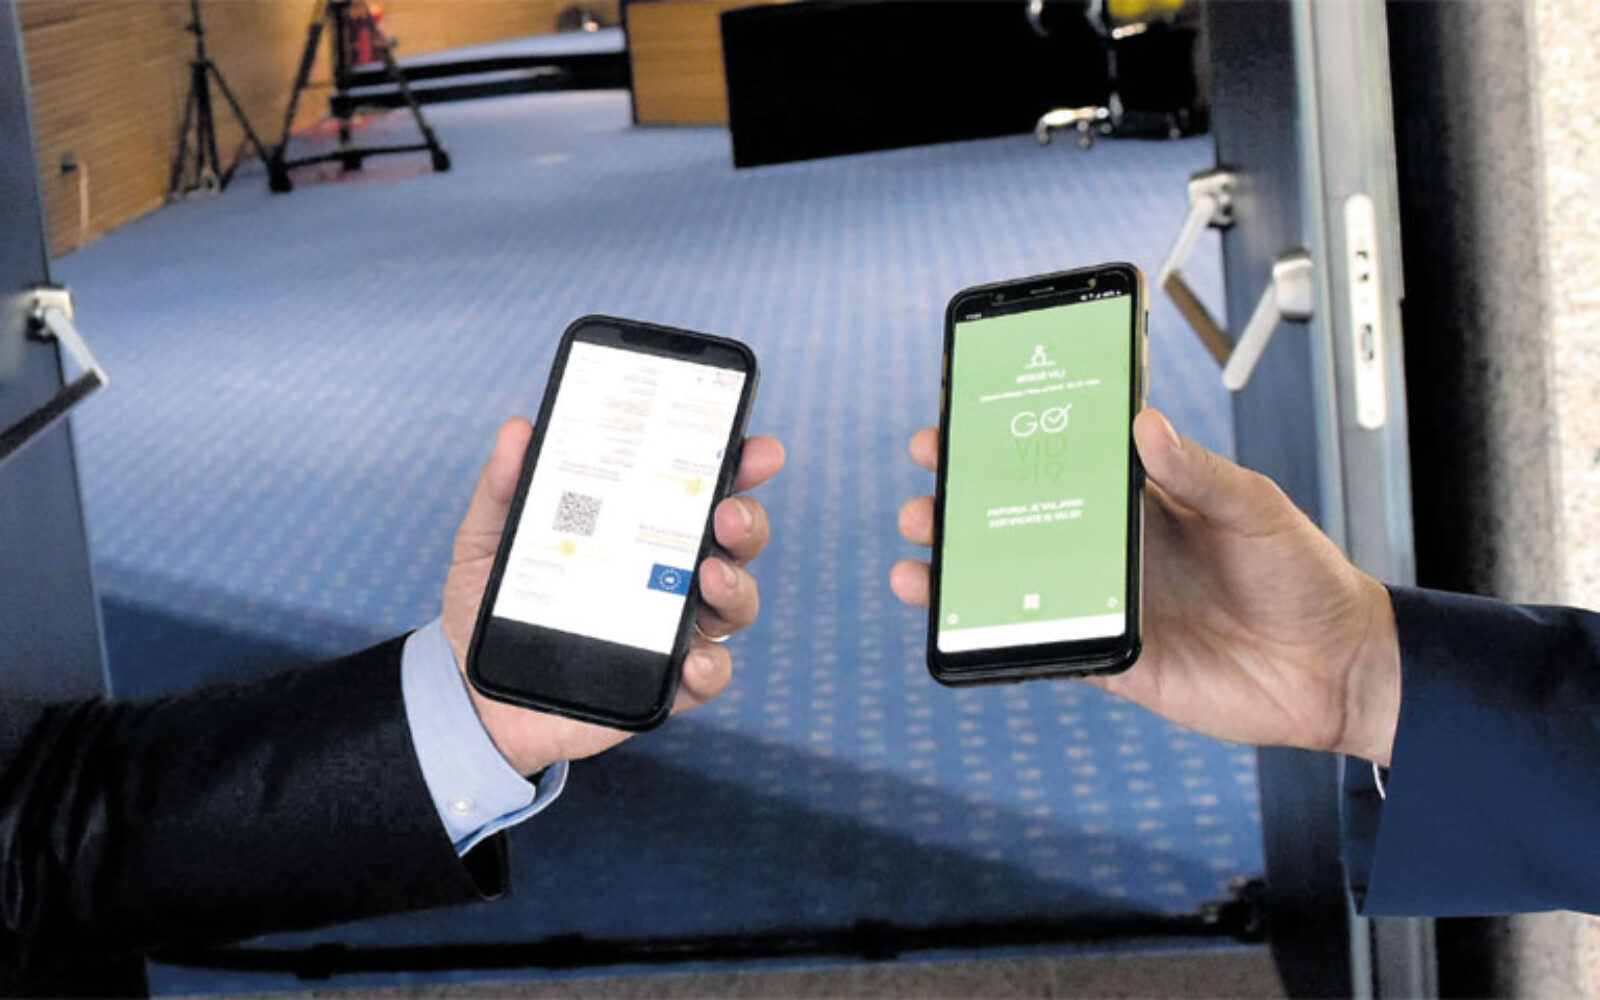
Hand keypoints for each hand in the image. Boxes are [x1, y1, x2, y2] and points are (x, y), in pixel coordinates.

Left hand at [442, 419, 785, 774]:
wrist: (473, 693)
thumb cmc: (490, 604)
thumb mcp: (488, 539)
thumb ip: (503, 488)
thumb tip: (517, 430)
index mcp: (641, 527)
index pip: (701, 488)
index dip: (739, 465)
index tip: (758, 450)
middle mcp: (669, 573)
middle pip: (734, 542)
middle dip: (747, 522)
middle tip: (726, 513)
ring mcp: (673, 629)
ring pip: (735, 603)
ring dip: (736, 587)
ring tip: (709, 577)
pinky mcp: (665, 684)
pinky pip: (709, 675)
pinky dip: (711, 667)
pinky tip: (692, 659)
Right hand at [891, 408, 1401, 765]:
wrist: (1337, 669)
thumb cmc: (1303, 577)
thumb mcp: (1254, 507)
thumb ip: (1199, 472)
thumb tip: (1146, 425)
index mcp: (1145, 500)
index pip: (1063, 461)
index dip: (1013, 440)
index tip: (965, 418)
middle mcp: (1116, 548)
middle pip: (1024, 518)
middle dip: (967, 501)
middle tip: (928, 483)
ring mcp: (1109, 603)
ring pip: (1018, 581)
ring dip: (962, 567)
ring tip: (919, 551)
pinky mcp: (1113, 658)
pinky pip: (1043, 642)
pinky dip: (996, 630)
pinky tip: (958, 615)